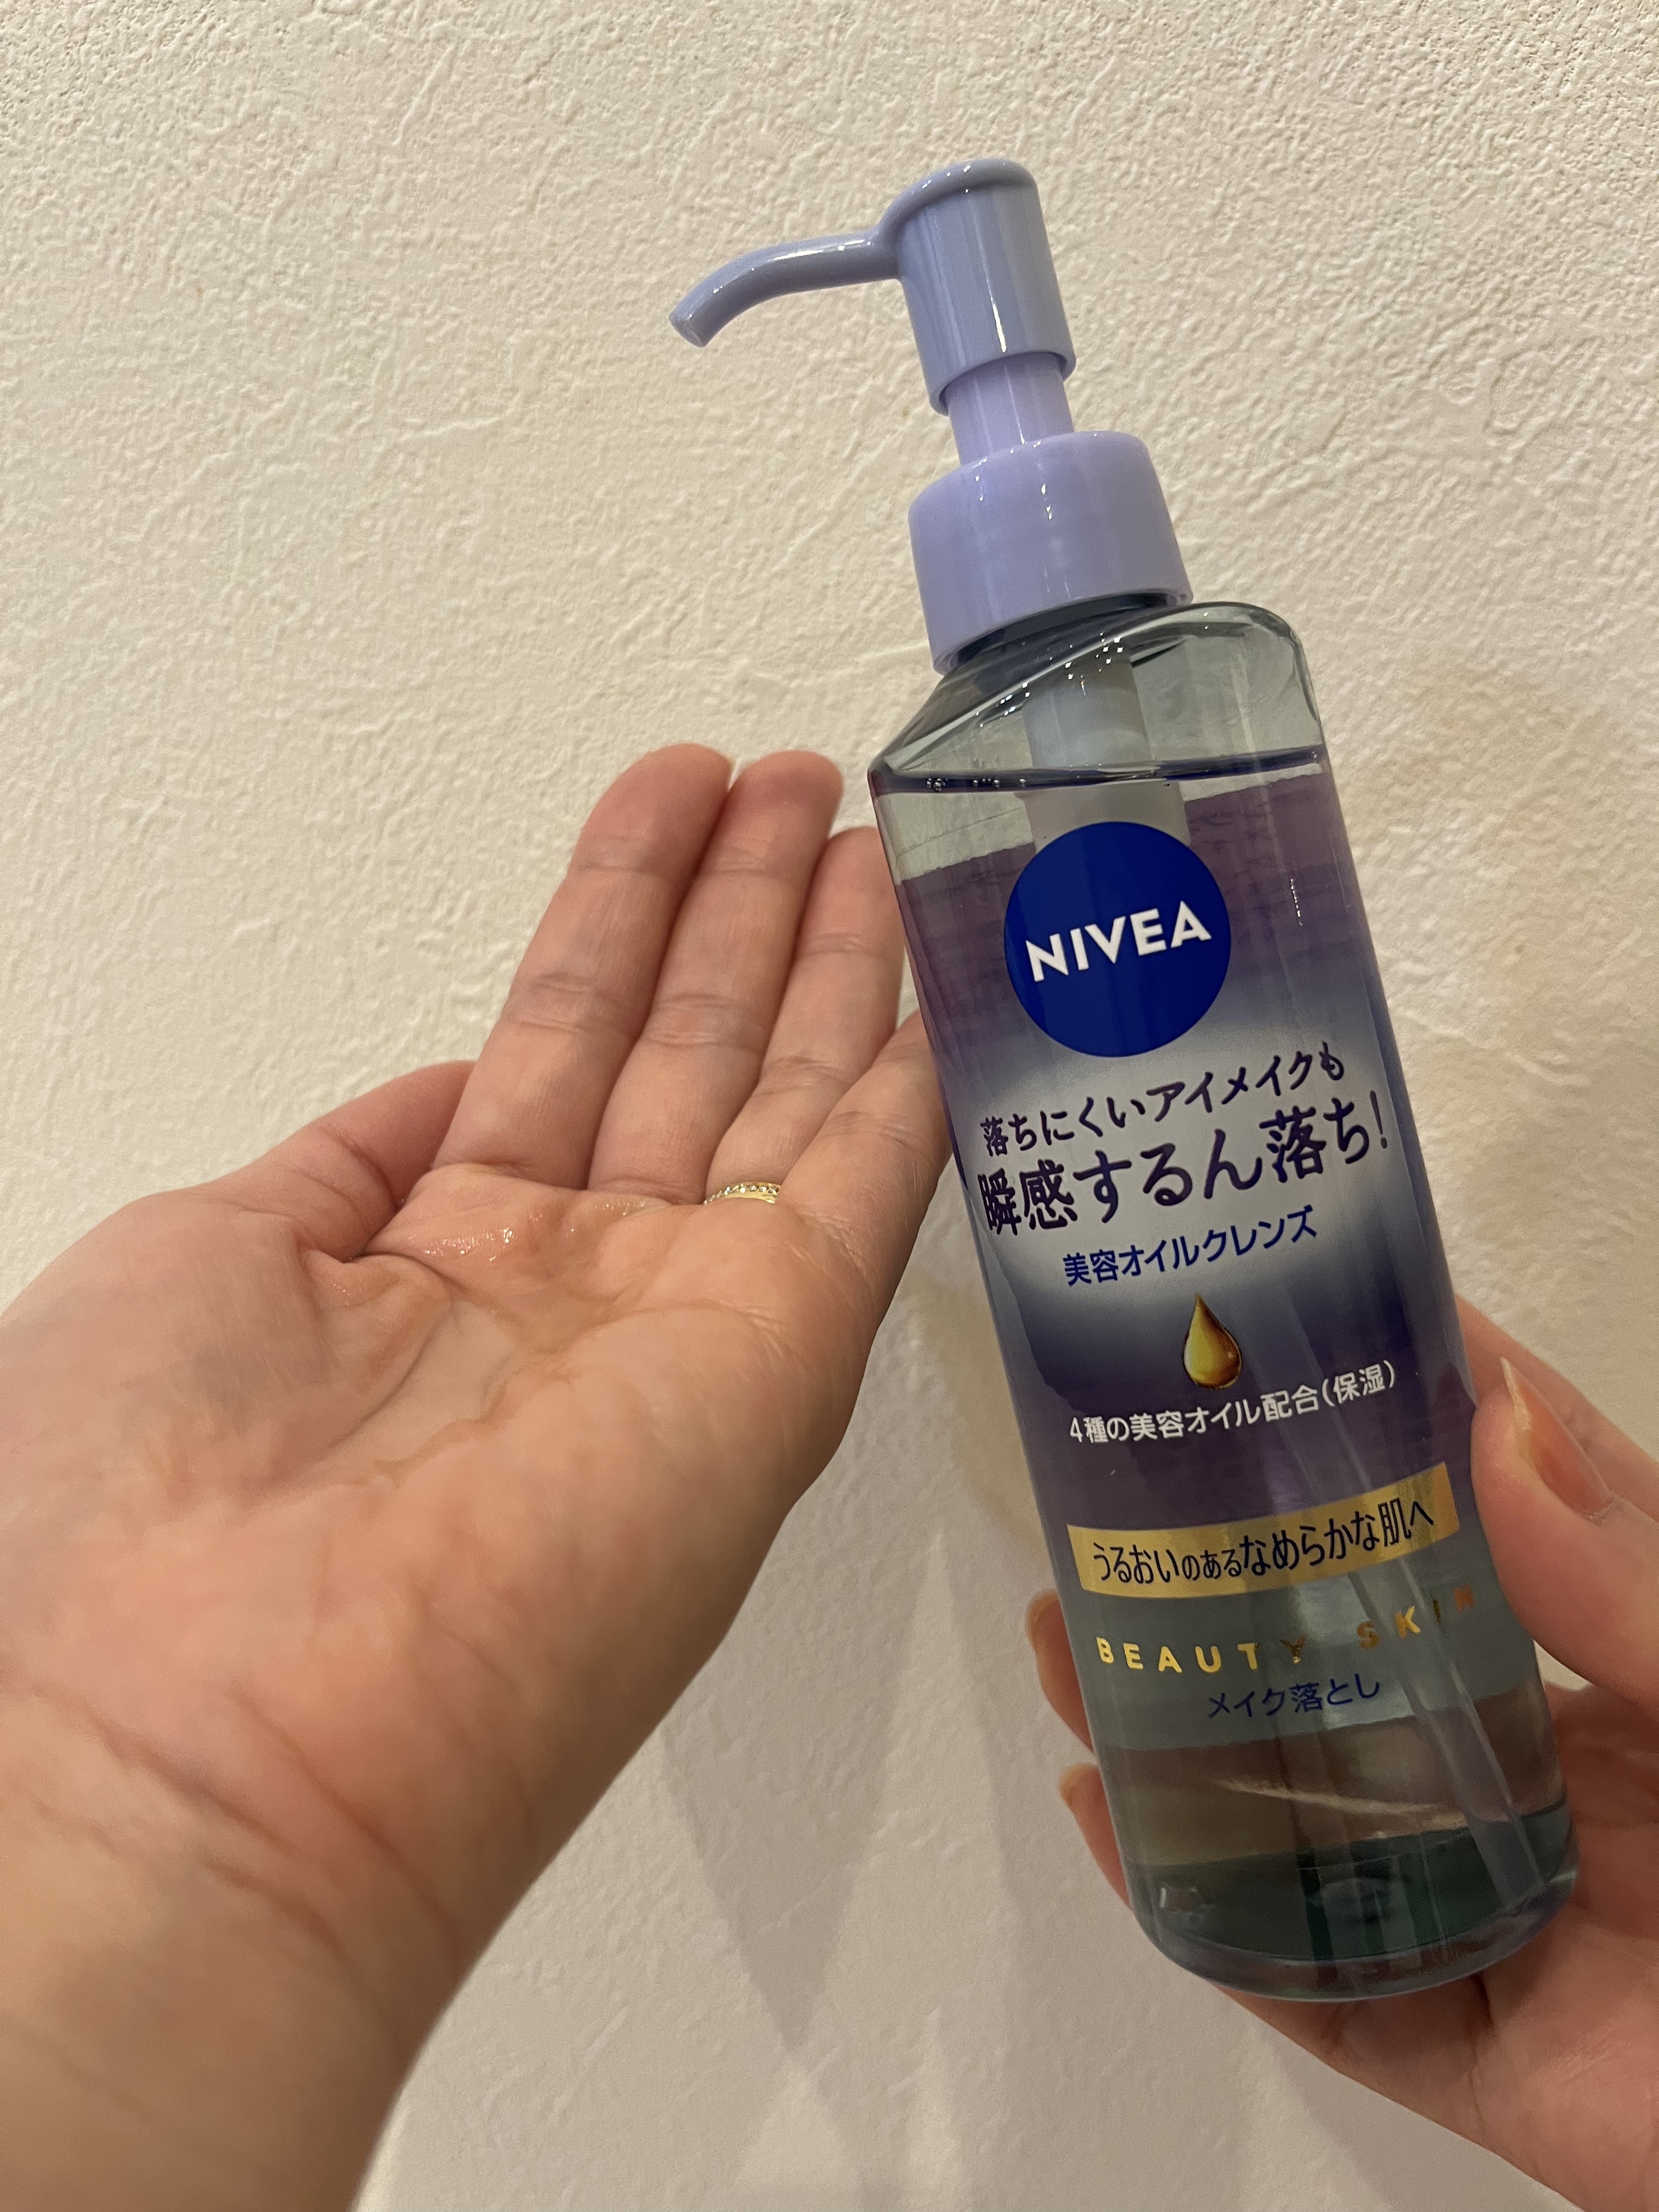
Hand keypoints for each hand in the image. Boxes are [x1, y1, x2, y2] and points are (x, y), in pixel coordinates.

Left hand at [0, 745, 946, 2211]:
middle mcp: (574, 1293)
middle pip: (685, 1052)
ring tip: (864, 817)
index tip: (671, 806)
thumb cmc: (137, 1503)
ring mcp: (685, 1324)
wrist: (210, 1739)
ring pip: (785, 1090)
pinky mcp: (778, 1356)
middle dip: (741, 908)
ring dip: (828, 952)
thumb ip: (346, 1170)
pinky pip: (868, 1182)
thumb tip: (448, 1105)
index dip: (616, 917)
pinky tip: (943, 968)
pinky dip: (912, 1073)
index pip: (557, 1048)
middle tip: (801, 778)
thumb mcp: (206, 1265)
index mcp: (430, 1267)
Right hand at [1029, 1302, 1658, 2211]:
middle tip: (1120, 1484)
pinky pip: (1314, 1983)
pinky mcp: (1477, 2046)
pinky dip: (1203, 1912)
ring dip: (1176, 1722)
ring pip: (1308, 1806)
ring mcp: (1506, 1905)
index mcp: (1637, 1660)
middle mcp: (1557, 1766)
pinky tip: (1115, 1816)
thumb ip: (1633, 1582)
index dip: (1400, 1404)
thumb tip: (1492, 1424)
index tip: (1296, 1315)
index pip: (1502, 1504)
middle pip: (1362, 1653)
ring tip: (1071, 1634)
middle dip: (1232, 1569)